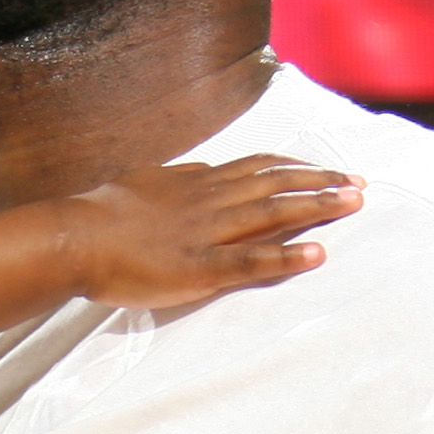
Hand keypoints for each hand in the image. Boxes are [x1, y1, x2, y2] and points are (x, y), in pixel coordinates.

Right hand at [51, 155, 362, 312]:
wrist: (75, 236)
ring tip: (354, 204)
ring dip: (317, 207)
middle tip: (359, 183)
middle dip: (320, 182)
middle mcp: (210, 201)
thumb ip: (177, 178)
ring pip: (272, 213)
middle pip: (276, 184)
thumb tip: (199, 171)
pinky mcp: (200, 267)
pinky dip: (288, 256)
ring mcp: (208, 233)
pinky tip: (318, 254)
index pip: (256, 167)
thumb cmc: (102, 213)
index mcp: (196, 183)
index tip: (323, 167)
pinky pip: (252, 260)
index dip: (294, 166)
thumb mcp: (144, 181)